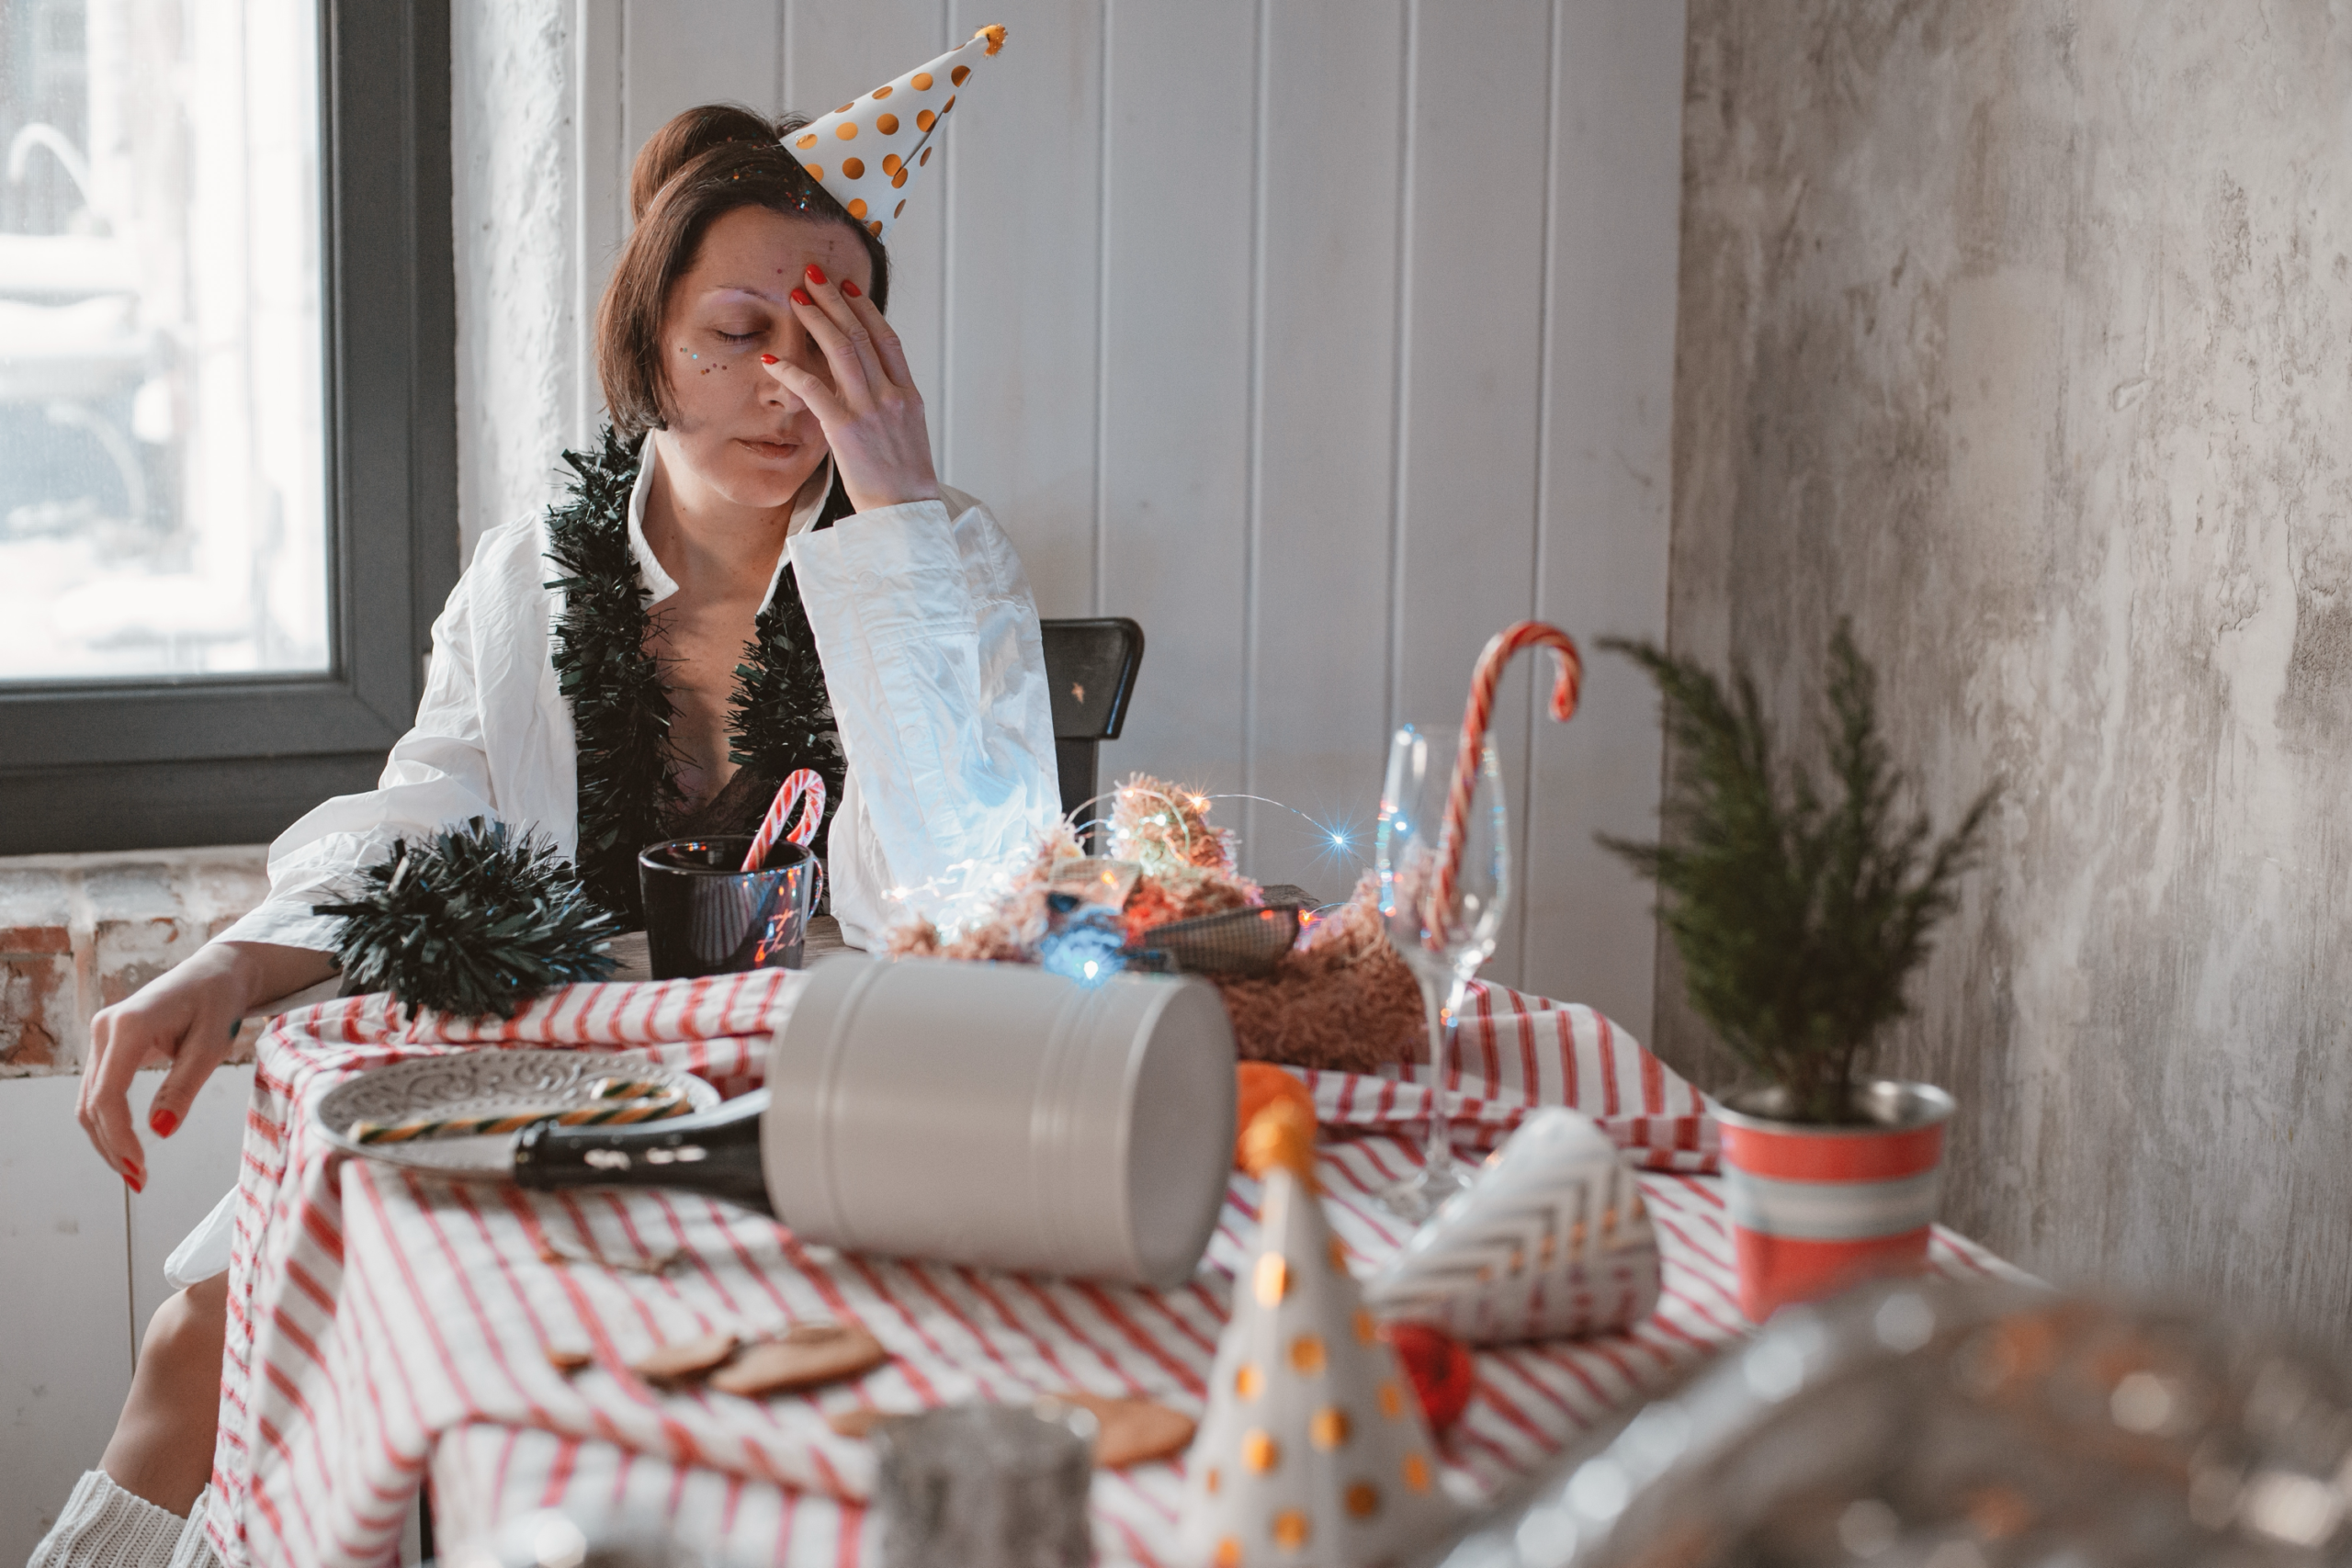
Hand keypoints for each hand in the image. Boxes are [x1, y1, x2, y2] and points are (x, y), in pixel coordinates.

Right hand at [78, 941, 335, 1187]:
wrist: (216, 973)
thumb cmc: (219, 1004)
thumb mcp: (213, 1046)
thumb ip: (184, 1087)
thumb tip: (160, 1132)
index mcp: (128, 1025)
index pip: (108, 1094)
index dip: (119, 1136)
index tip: (140, 1168)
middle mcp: (104, 1029)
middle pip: (92, 1103)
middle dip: (111, 1146)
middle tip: (139, 1181)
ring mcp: (101, 1036)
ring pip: (90, 1101)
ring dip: (107, 1140)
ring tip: (135, 1173)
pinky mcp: (107, 1045)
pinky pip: (99, 1091)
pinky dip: (110, 1122)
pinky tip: (129, 1147)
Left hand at [765, 264, 940, 514]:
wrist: (907, 514)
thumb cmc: (905, 482)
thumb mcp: (908, 434)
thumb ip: (890, 404)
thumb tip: (868, 386)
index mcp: (909, 395)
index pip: (887, 339)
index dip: (866, 309)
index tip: (848, 289)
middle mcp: (891, 396)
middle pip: (860, 334)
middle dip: (834, 301)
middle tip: (813, 276)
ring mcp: (869, 410)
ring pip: (841, 350)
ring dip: (815, 320)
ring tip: (796, 298)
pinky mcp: (845, 430)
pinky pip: (815, 390)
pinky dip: (792, 370)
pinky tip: (774, 358)